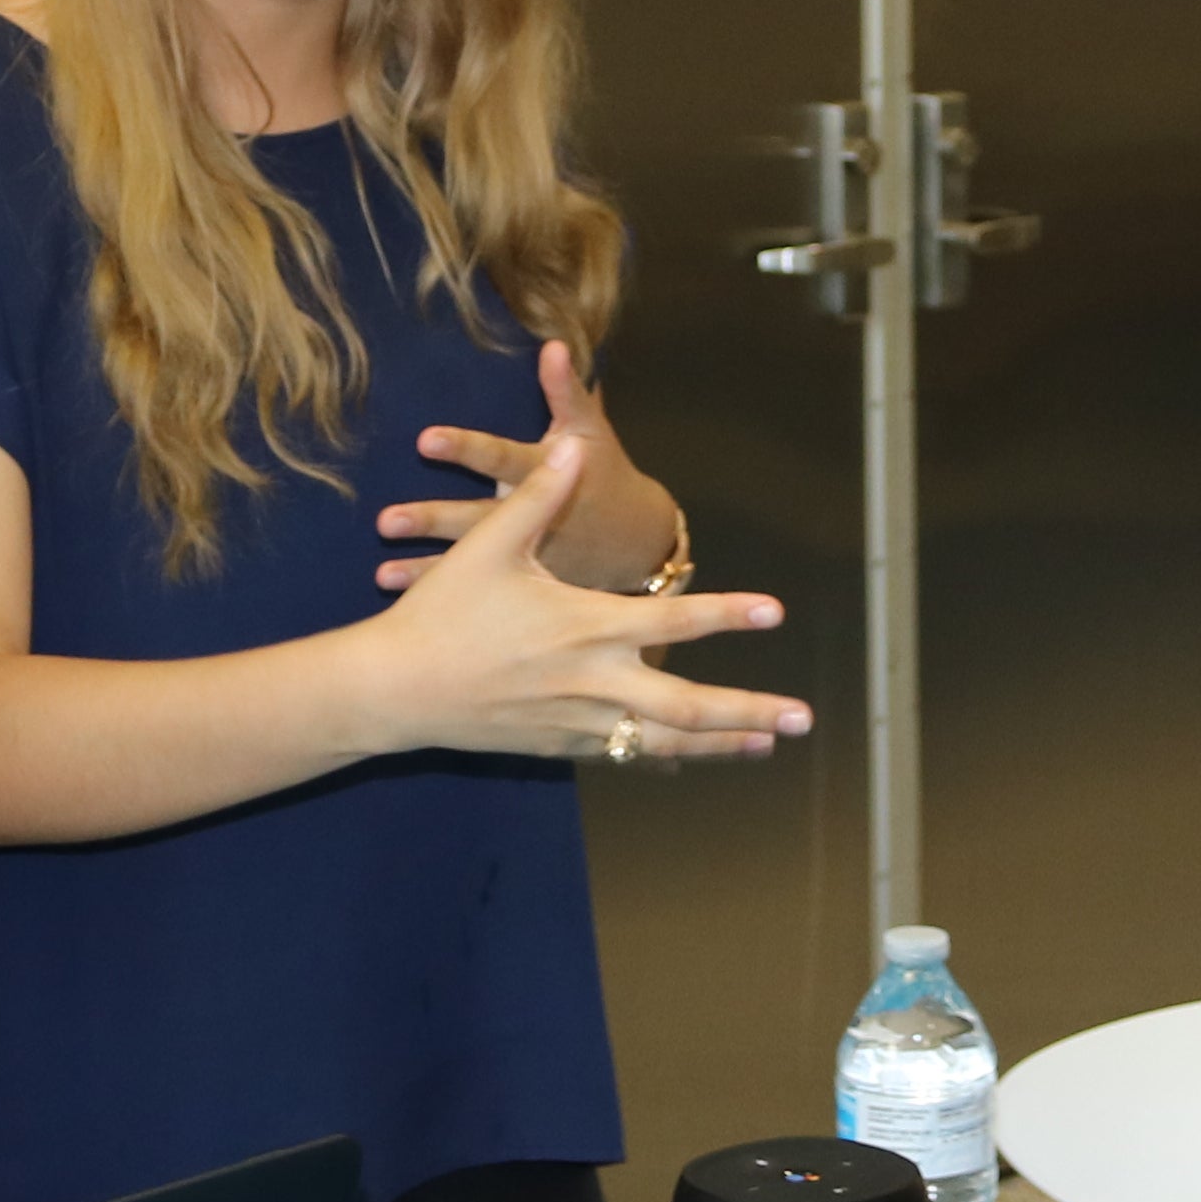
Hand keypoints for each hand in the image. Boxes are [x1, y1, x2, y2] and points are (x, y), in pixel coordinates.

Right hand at [350, 429, 802, 765]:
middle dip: (752, 712)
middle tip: (805, 719)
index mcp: (586, 630)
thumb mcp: (488, 546)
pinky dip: (665, 755)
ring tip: (767, 744)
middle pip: (690, 708)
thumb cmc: (441, 614)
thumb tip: (574, 446)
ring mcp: (579, 723)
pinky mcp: (560, 746)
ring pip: (665, 742)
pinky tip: (691, 755)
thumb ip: (538, 496)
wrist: (395, 691)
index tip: (776, 611)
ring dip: (722, 742)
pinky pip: (626, 754)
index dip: (729, 614)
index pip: (675, 622)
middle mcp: (594, 684)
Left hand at [376, 339, 664, 591]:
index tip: (425, 439)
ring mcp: (531, 559)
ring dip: (425, 568)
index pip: (501, 458)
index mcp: (549, 475)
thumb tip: (554, 344)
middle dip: (433, 519)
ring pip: (472, 563)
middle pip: (478, 519)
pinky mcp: (526, 587)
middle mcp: (536, 519)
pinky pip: (478, 594)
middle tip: (386, 520)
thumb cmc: (607, 472)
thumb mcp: (593, 431)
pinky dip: (439, 594)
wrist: (640, 542)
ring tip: (380, 573)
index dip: (466, 448)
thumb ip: (568, 390)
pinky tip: (397, 597)